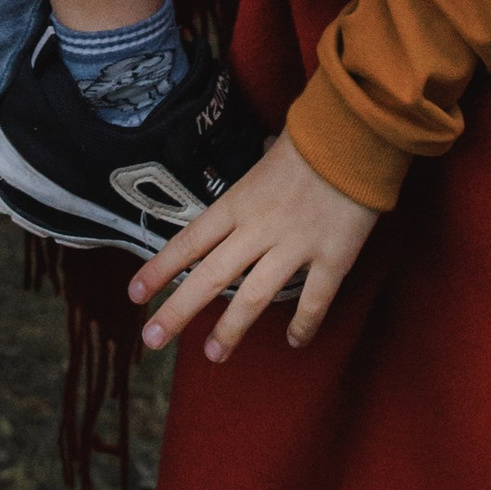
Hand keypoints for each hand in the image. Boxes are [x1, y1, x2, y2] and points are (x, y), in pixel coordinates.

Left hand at [131, 131, 382, 364]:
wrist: (355, 135)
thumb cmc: (309, 141)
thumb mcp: (266, 157)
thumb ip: (251, 187)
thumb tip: (247, 184)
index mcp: (239, 201)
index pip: (190, 240)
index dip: (161, 268)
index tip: (135, 294)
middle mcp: (259, 227)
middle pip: (212, 276)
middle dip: (179, 310)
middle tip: (153, 339)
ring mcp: (295, 245)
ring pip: (255, 297)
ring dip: (231, 328)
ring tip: (214, 354)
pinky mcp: (332, 257)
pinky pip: (314, 301)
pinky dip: (303, 325)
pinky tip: (294, 342)